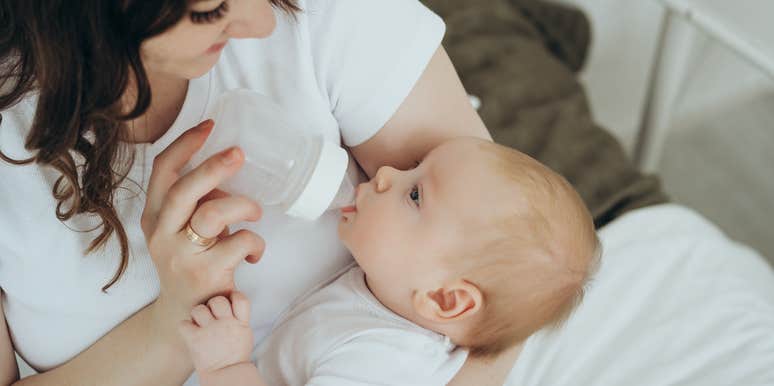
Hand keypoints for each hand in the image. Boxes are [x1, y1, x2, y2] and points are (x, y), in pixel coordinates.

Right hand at [141, 120, 263, 321]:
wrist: (187, 316)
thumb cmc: (193, 262)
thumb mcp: (185, 229)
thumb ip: (199, 202)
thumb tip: (228, 169)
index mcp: (154, 215)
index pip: (162, 170)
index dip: (185, 144)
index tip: (210, 125)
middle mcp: (161, 233)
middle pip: (183, 189)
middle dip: (214, 167)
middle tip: (239, 153)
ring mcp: (180, 255)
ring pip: (212, 214)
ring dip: (243, 205)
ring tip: (256, 211)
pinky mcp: (204, 274)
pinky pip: (239, 243)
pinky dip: (256, 243)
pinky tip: (255, 253)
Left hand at [179, 292, 254, 373]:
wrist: (227, 374)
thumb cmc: (235, 356)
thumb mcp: (245, 334)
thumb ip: (239, 318)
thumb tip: (232, 305)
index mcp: (240, 323)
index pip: (240, 298)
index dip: (233, 295)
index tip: (229, 299)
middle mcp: (225, 324)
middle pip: (217, 300)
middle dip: (213, 304)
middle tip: (211, 313)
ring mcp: (209, 331)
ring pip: (198, 309)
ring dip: (197, 314)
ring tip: (200, 323)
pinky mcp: (195, 339)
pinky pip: (183, 324)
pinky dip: (185, 327)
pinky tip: (191, 331)